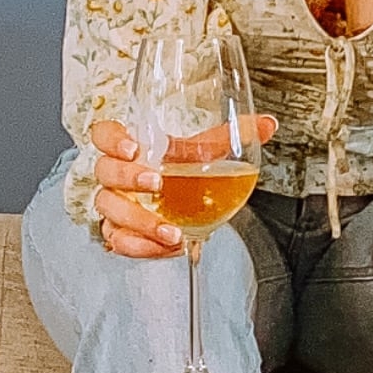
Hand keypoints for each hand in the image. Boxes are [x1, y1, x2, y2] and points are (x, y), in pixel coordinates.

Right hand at [86, 108, 276, 258]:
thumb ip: (230, 136)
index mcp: (131, 146)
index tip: (133, 147)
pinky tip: (168, 247)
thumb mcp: (204, 151)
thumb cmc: (180, 169)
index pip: (104, 134)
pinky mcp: (120, 232)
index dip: (112, 140)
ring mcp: (115, 205)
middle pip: (104, 171)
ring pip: (110, 211)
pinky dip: (143, 248)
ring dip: (140, 222)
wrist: (180, 201)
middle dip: (128, 178)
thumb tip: (267, 124)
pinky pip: (119, 242)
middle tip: (156, 184)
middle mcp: (117, 175)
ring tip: (171, 232)